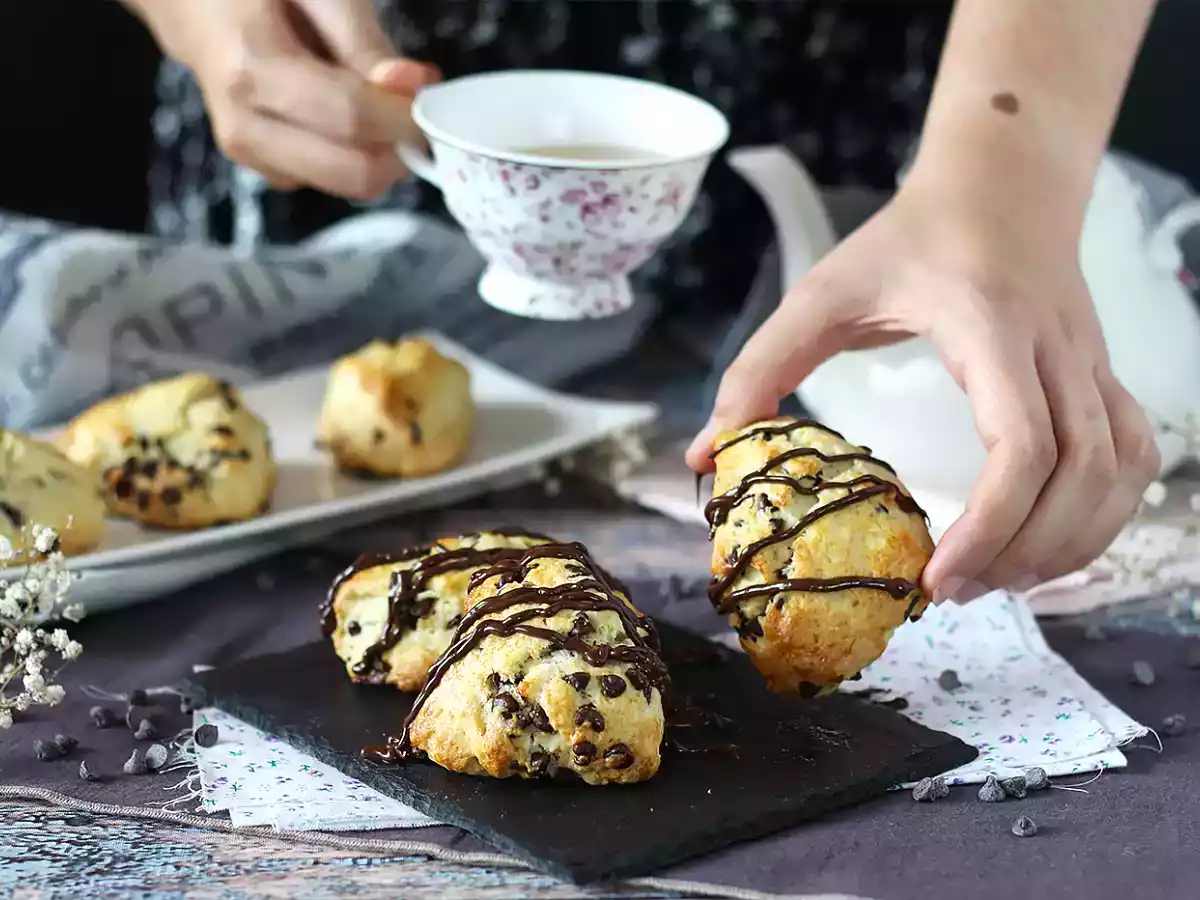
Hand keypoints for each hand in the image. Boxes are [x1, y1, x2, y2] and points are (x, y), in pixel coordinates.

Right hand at [132, 0, 438, 196]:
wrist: (187, 5)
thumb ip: (363, 41)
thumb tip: (411, 87)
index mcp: (253, 71)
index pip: (352, 119)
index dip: (404, 115)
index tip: (428, 90)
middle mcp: (246, 128)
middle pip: (354, 173)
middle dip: (398, 146)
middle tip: (410, 103)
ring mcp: (251, 156)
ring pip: (348, 184)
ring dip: (379, 151)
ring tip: (375, 100)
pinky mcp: (264, 169)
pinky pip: (332, 180)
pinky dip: (355, 154)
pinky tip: (346, 113)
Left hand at [686, 171, 1160, 600]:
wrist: (1002, 182)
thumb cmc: (908, 238)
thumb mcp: (821, 292)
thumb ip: (760, 369)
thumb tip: (705, 453)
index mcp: (991, 326)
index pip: (1023, 444)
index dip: (989, 525)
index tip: (936, 577)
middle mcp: (1057, 349)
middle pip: (1080, 474)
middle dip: (1024, 551)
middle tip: (954, 593)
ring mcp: (1093, 362)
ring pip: (1120, 473)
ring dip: (1070, 542)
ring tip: (1000, 582)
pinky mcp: (1104, 374)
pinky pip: (1134, 457)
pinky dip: (1104, 514)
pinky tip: (1052, 545)